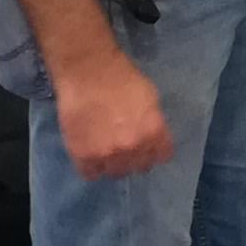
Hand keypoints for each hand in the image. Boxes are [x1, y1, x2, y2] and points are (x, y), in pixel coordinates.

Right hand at [55, 55, 173, 180]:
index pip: (162, 156)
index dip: (154, 150)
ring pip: (116, 173)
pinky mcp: (84, 156)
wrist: (87, 71)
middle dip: (134, 158)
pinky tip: (89, 154)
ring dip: (113, 164)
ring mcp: (108, 154)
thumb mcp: (150, 97)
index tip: (147, 146)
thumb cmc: (121, 76)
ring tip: (105, 150)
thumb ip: (153, 122)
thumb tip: (152, 137)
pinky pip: (90, 174)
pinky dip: (91, 167)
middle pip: (139, 167)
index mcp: (154, 132)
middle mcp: (134, 148)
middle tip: (124, 146)